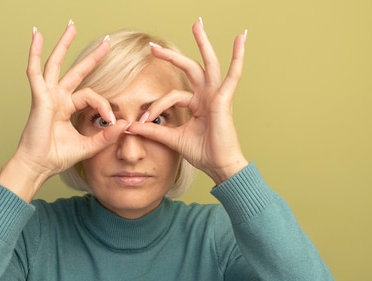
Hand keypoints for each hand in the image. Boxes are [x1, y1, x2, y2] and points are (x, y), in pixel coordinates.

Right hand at [0, 22, 128, 200]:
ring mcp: (47, 95)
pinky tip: (37, 36)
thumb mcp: (88, 146)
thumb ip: (106, 136)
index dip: (105, 105)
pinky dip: (34, 52)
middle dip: (92, 57)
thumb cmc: (56, 158)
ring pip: (56, 64)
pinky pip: (36, 71)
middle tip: (107, 42)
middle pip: (76, 70)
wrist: (39, 166)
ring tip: (71, 26)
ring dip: (64, 44)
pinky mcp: (39, 97)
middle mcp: (57, 98)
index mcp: (66, 108)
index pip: (91, 96)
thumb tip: (125, 125)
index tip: (112, 120)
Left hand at [126, 20, 248, 184]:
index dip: (154, 107)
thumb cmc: (202, 153)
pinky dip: (238, 56)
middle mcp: (207, 96)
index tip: (140, 121)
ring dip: (203, 43)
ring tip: (197, 24)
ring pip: (208, 64)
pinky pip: (233, 74)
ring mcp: (216, 95)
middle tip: (153, 47)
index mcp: (197, 104)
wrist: (219, 166)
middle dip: (172, 56)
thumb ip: (153, 130)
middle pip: (190, 68)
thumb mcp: (172, 139)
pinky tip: (241, 39)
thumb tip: (130, 126)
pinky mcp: (224, 99)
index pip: (171, 96)